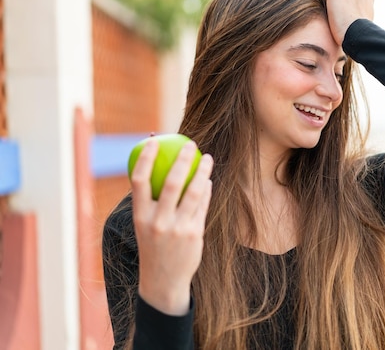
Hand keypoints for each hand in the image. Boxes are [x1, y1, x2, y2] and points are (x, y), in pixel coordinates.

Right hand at [130, 139, 213, 314]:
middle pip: (171, 182)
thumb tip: (155, 166)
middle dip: (182, 159)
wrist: (163, 281)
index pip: (139, 180)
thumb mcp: (144, 224)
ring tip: (208, 158)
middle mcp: (157, 221)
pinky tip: (208, 181)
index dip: (145, 158)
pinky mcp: (194, 234)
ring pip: (193, 192)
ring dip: (202, 172)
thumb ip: (149, 200)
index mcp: (140, 216)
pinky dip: (206, 191)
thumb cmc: (153, 244)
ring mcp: (177, 228)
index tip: (154, 140)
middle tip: (191, 144)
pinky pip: (202, 206)